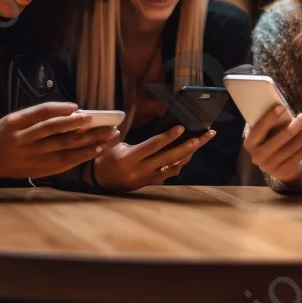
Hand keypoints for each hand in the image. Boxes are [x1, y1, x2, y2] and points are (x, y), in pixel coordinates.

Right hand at [0, 102, 121, 180]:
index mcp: (16, 122)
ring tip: (106, 136)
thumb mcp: (12, 120)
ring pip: (63, 146)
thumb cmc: (0, 136)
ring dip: (88, 141)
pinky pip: (62, 162)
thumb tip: (68, 113)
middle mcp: (24, 139)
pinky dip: (80, 156)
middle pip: (58, 130)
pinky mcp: (36, 169)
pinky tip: (94, 151)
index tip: (78, 108)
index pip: (42, 112)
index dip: (61, 109)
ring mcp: (31, 156)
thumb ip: (35, 117)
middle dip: (83, 125)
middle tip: (104, 122)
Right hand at [92, 126, 215, 191]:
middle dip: (188, 146)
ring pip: (173, 166)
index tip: (182, 128)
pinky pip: (170, 173)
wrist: (99, 181)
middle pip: (170, 157)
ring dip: (189, 154)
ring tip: (201, 141)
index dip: (168, 136)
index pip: (153, 146)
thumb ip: (123, 134)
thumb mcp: (111, 144)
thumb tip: (127, 120)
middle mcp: (141, 170)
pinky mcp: (150, 182)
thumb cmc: (105, 158)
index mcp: (130, 158)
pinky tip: (189, 153)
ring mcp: (147, 178)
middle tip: (202, 136)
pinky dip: (181, 163)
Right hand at [243, 104, 301, 186]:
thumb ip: (270, 123)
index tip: (282, 107)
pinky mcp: (282, 171)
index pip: (259, 128)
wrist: (277, 166)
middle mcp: (257, 156)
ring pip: (290, 147)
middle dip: (293, 126)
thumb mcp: (266, 134)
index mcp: (250, 143)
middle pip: (279, 138)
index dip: (270, 117)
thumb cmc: (271, 141)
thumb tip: (282, 106)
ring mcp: (269, 166)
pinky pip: (297, 156)